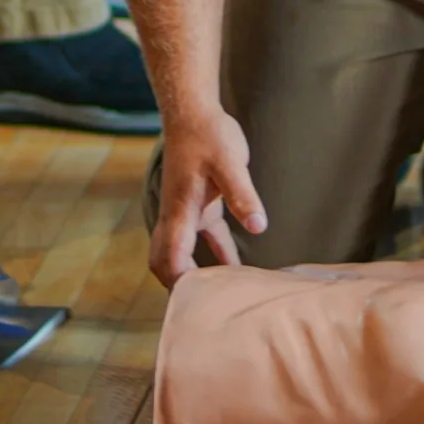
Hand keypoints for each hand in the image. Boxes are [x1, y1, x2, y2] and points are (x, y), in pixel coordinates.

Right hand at [150, 107, 267, 286]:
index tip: (196, 304)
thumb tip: (258, 226)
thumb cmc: (208, 134)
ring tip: (219, 300)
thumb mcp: (230, 162)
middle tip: (200, 312)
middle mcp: (178, 216)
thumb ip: (243, 194)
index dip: (179, 283)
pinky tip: (237, 271)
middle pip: (165, 262)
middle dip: (176, 288)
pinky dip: (218, 257)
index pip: (171, 257)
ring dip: (195, 275)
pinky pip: (207, 240)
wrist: (193, 111)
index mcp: (180, 211)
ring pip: (182, 254)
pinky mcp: (202, 205)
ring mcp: (187, 212)